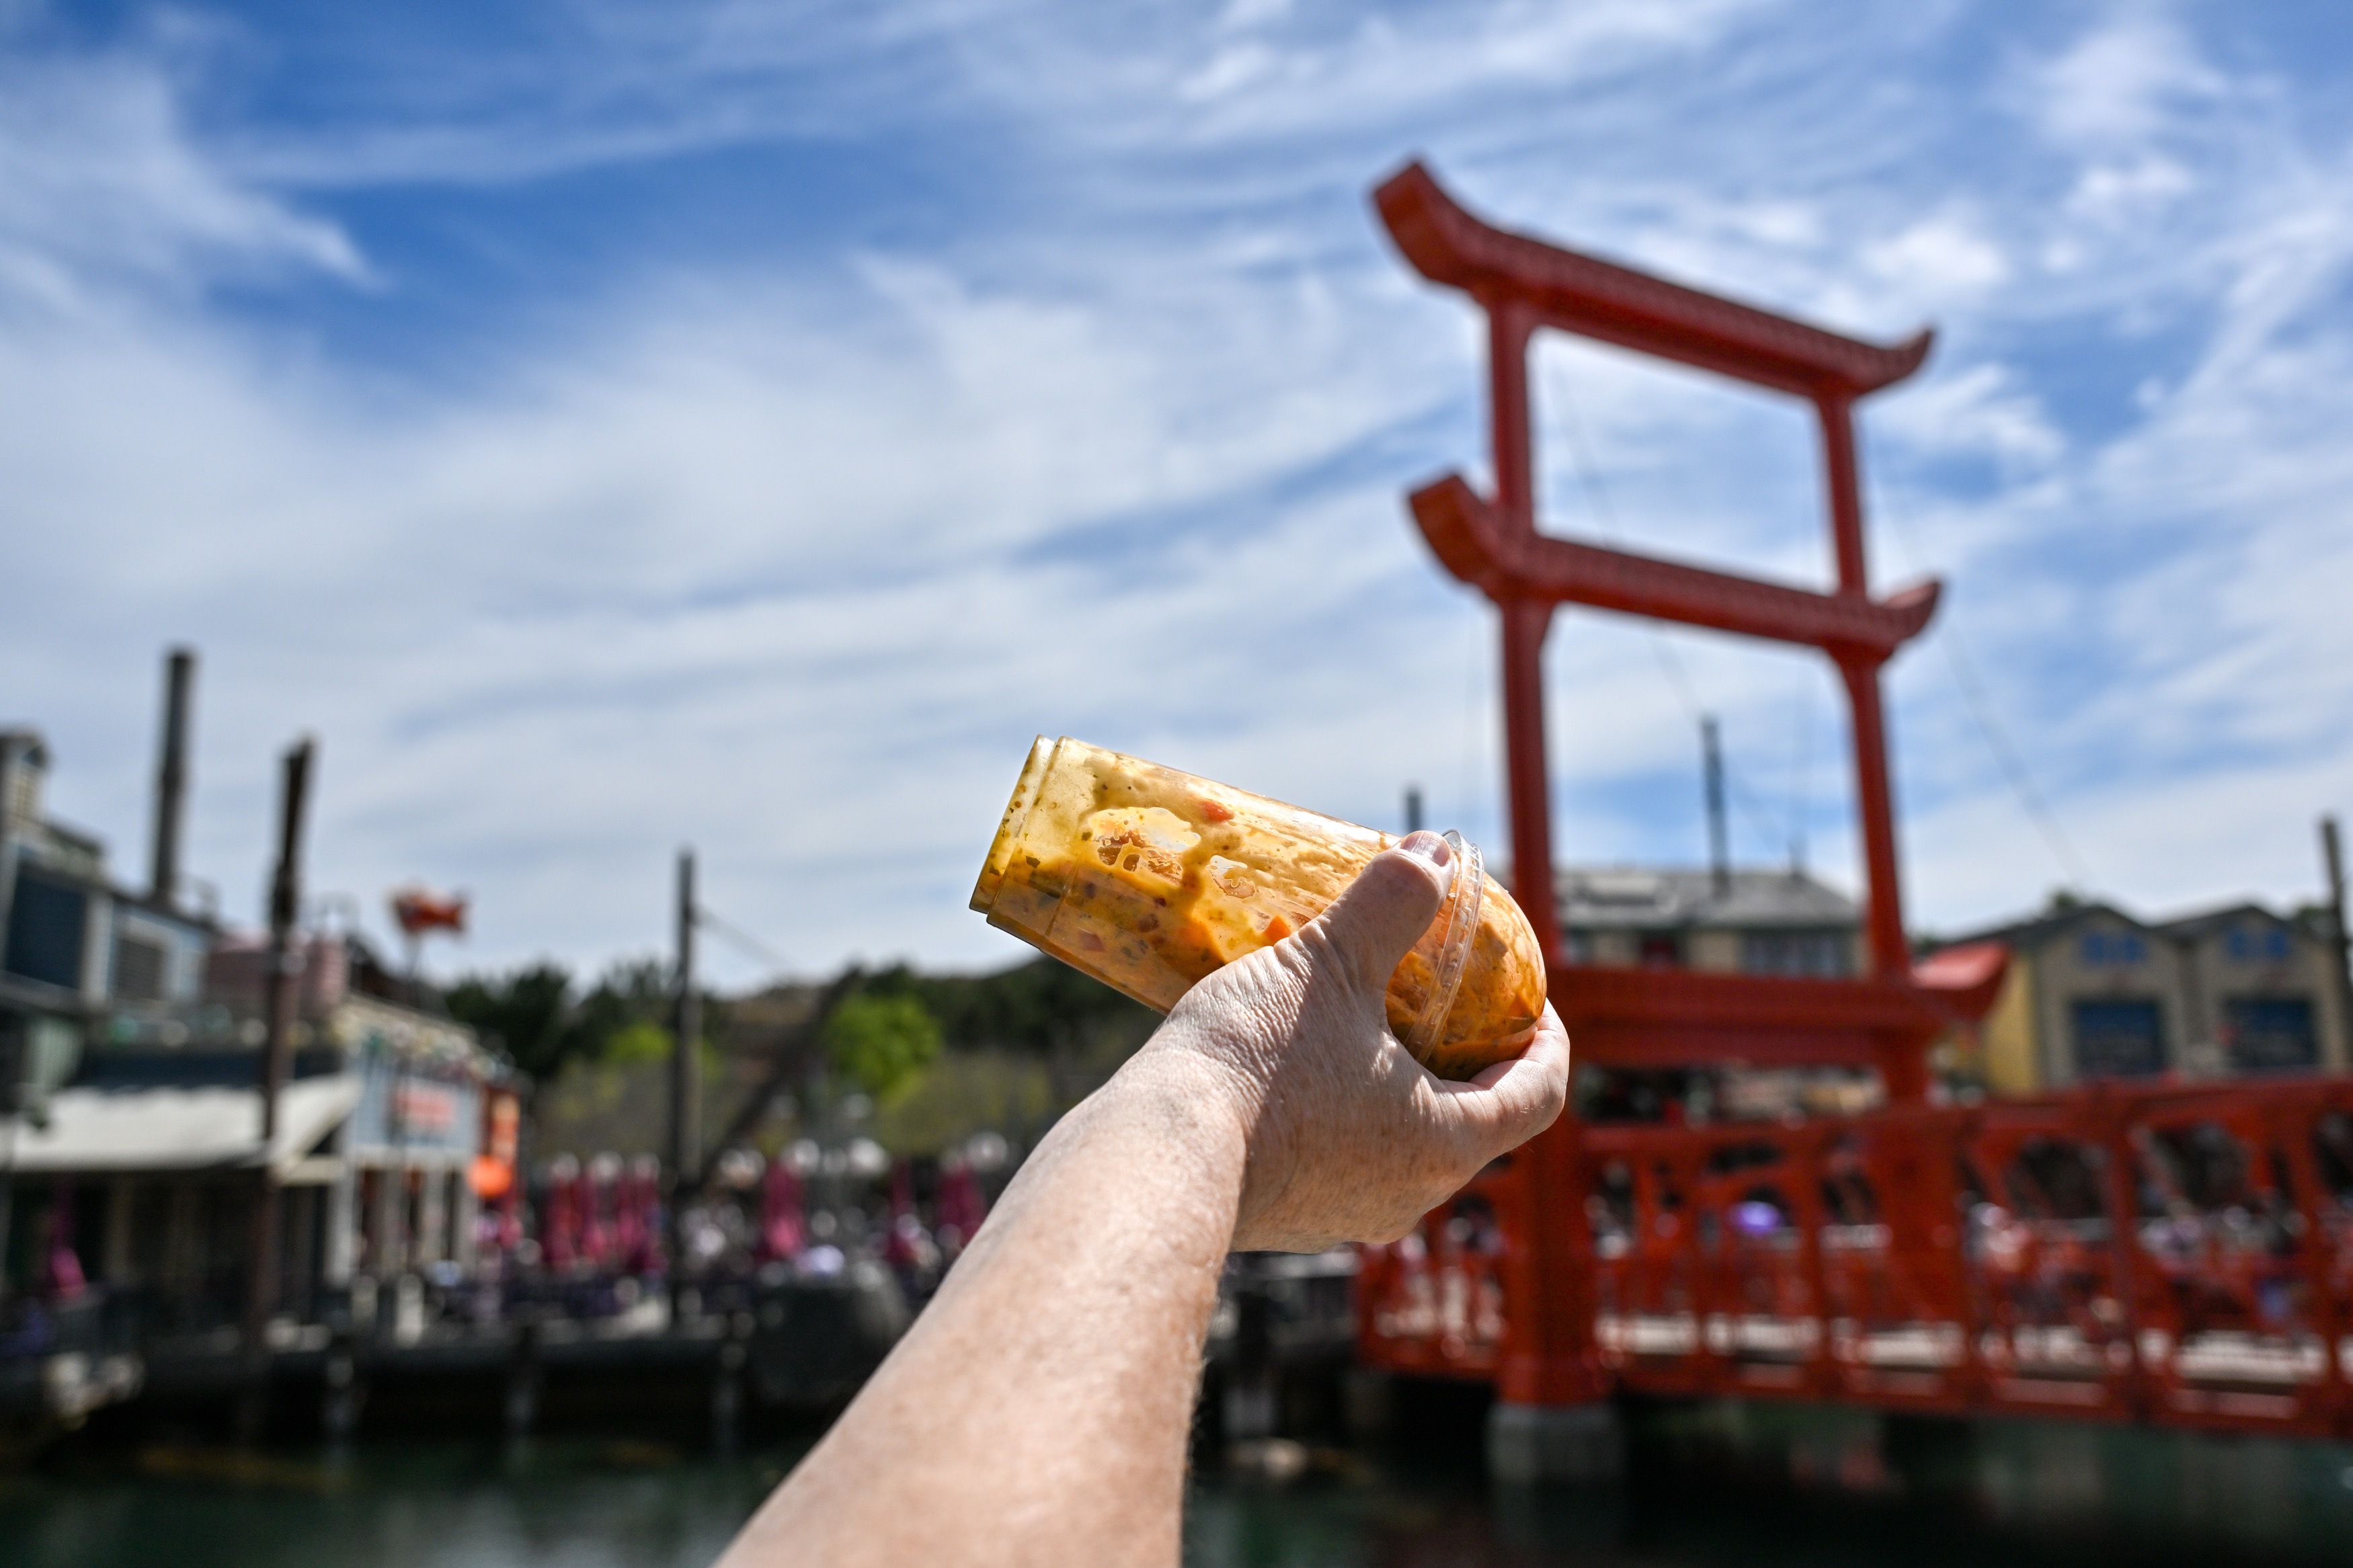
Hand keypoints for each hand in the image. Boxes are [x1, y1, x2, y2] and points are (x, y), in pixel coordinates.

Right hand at [1141, 830, 1569, 1251]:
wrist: (1156, 1159)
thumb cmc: (1258, 1063)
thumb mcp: (1331, 964)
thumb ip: (1392, 903)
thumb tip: (1435, 850)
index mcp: (1447, 1142)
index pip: (1537, 1095)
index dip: (1546, 1041)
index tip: (1528, 1000)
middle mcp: (1411, 1196)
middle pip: (1471, 1122)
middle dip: (1462, 1057)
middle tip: (1437, 998)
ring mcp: (1346, 1217)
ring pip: (1399, 1145)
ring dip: (1393, 1085)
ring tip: (1356, 1021)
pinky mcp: (1289, 1222)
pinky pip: (1336, 1161)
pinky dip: (1336, 1113)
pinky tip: (1292, 1063)